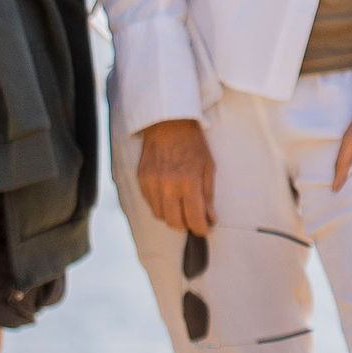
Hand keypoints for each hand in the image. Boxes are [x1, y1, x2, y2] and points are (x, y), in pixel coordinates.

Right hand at [137, 116, 216, 234]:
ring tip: (182, 207)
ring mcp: (151, 183)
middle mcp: (168, 185)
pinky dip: (161, 205)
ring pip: (160, 215)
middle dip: (186, 226)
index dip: (201, 228)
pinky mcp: (141, 180)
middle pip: (174, 222)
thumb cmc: (193, 144)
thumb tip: (210, 218)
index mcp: (188, 181)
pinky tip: (169, 196)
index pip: (193, 218)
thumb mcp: (208, 167)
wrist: (168, 123)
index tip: (205, 229)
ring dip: (172, 217)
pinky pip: (150, 203)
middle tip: (194, 221)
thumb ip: (208, 195)